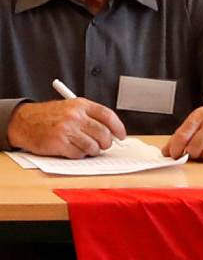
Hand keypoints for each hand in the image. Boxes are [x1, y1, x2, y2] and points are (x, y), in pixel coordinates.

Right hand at [8, 94, 126, 156]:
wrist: (24, 121)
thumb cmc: (49, 117)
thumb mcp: (70, 108)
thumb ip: (90, 117)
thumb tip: (113, 133)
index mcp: (80, 105)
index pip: (108, 116)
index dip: (118, 127)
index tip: (122, 136)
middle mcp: (74, 116)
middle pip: (103, 134)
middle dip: (106, 143)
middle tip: (102, 145)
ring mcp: (66, 129)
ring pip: (93, 147)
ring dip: (92, 151)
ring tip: (84, 147)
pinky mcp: (59, 143)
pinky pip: (79, 154)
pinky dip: (78, 155)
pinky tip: (72, 149)